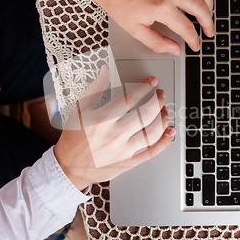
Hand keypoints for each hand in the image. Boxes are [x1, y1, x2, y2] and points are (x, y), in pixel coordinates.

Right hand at [53, 65, 174, 189]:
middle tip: (160, 94)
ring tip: (165, 109)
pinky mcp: (130, 162)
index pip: (129, 98)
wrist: (69, 168)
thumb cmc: (74, 139)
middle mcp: (114, 135)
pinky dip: (164, 141)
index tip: (151, 82)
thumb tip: (105, 71)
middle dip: (157, 100)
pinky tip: (170, 131)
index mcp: (101, 120)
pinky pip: (152, 151)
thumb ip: (95, 89)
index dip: (144, 87)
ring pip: (152, 133)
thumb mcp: (80, 110)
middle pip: (145, 114)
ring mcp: (124, 151)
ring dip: (163, 119)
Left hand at [91, 0, 213, 53]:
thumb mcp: (134, 29)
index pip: (187, 28)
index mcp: (161, 7)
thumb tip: (174, 49)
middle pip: (200, 8)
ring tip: (209, 12)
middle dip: (208, 23)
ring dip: (209, 2)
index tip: (195, 45)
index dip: (194, 40)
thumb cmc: (117, 0)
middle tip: (208, 31)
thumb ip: (157, 42)